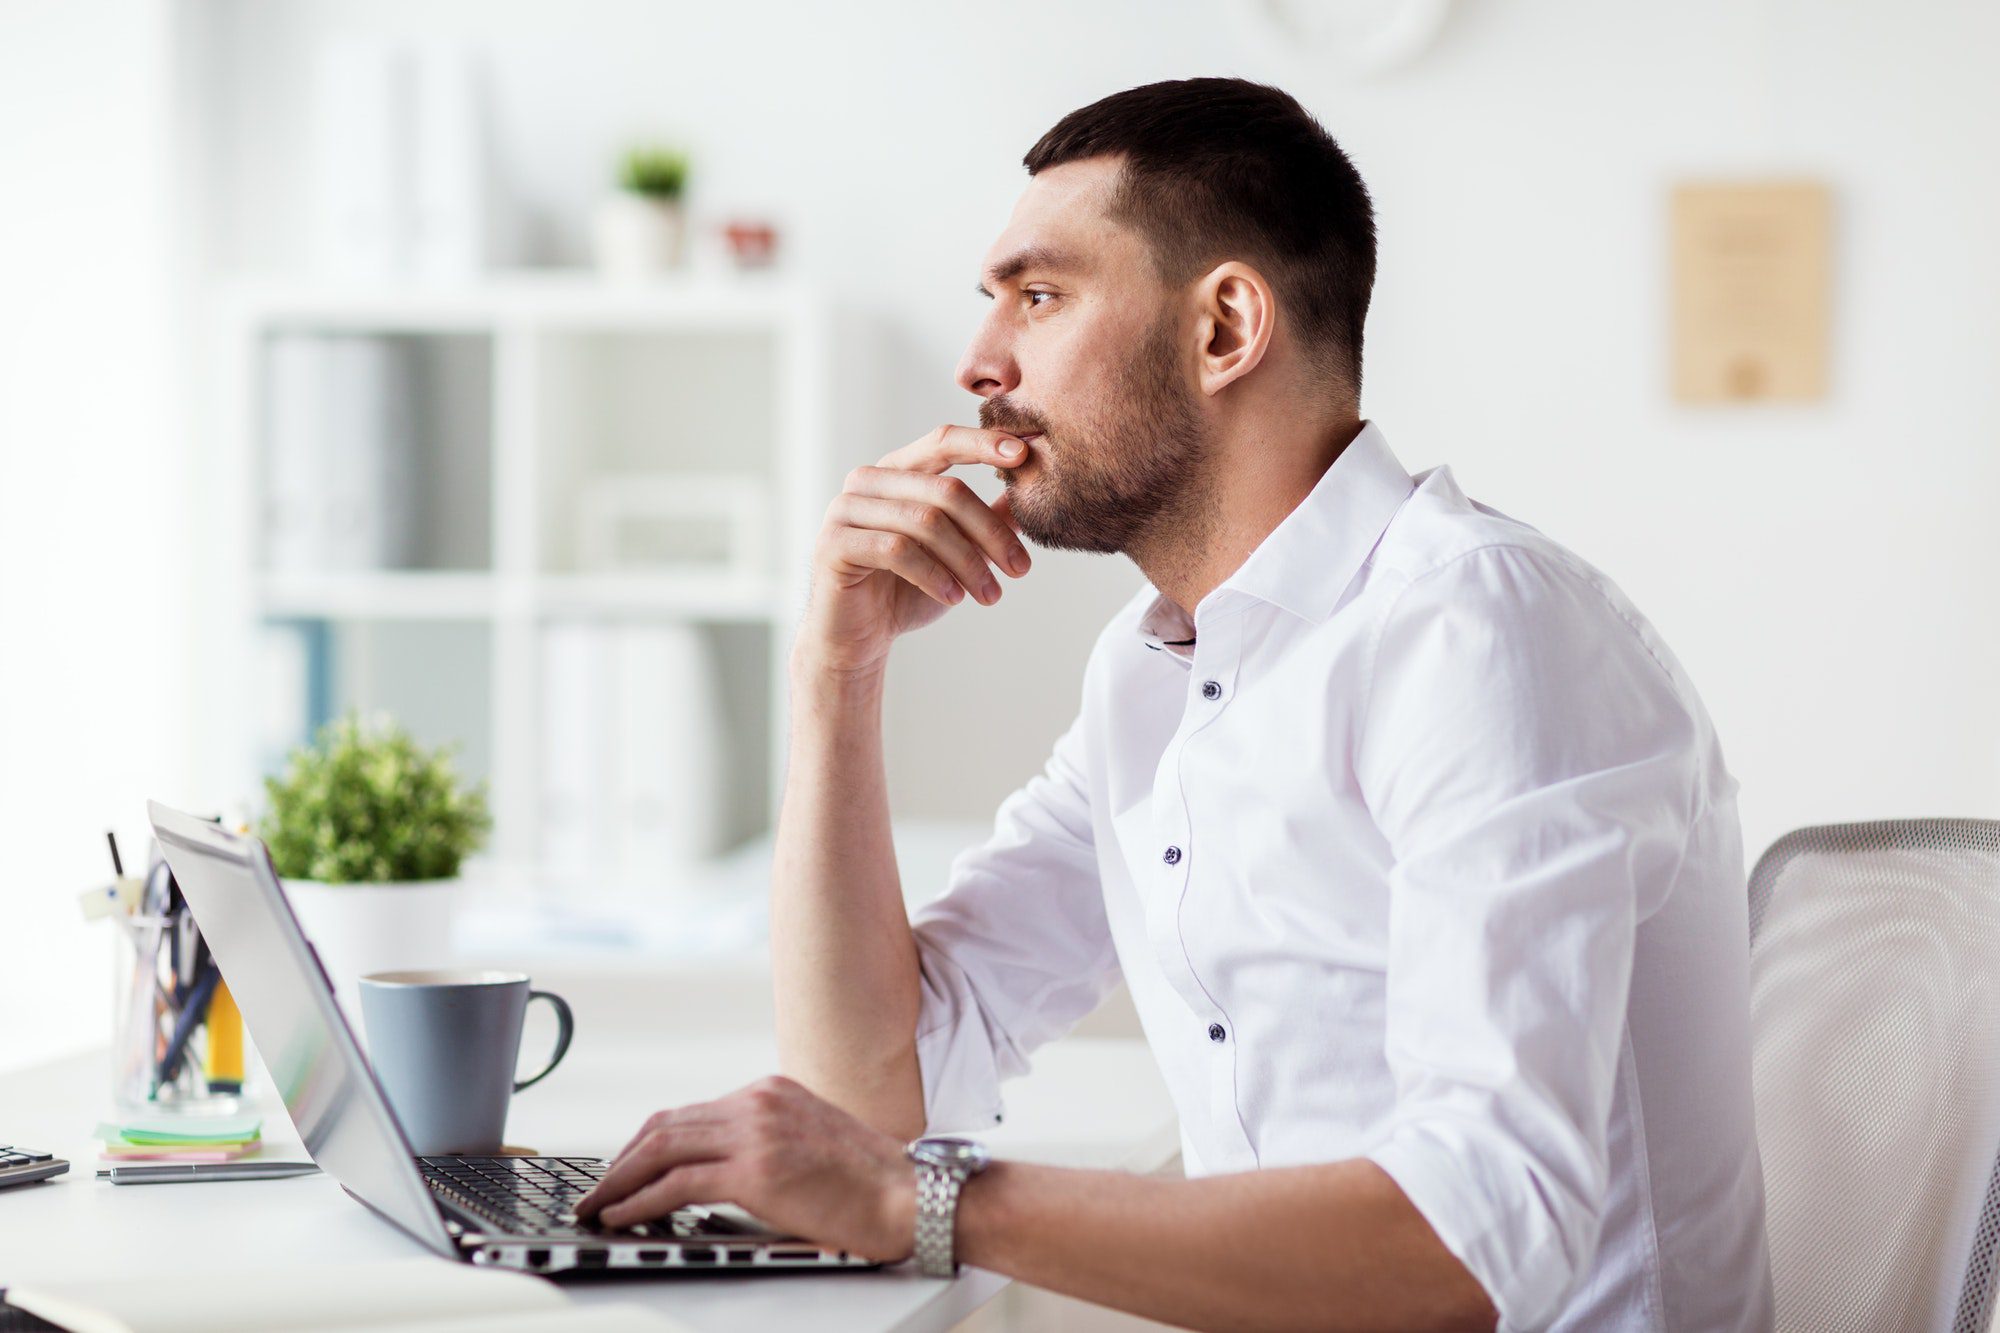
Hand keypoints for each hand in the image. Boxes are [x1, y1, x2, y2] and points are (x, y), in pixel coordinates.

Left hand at [573, 1075, 917, 1261]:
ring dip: (620, 1181)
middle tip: (596, 1189)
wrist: (913, 1195)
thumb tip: (721, 1176)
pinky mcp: (756, 1170)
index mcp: (772, 1092)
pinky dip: (640, 1200)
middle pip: (666, 1124)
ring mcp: (757, 1132)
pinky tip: (623, 1217)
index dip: (646, 1143)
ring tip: (597, 1206)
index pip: (689, 1112)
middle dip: (622, 1160)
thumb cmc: (873, 1183)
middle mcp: (759, 1102)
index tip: (624, 1168)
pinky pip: (677, 1183)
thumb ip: (769, 1144)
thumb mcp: (813, 1143)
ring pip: (661, 1148)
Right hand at [797, 425, 1032, 676]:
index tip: (1025, 455)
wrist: (857, 639)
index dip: (983, 443)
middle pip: (945, 490)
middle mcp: (867, 481)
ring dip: (968, 562)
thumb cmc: (906, 591)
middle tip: (1021, 570)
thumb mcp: (956, 554)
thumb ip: (985, 522)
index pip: (943, 442)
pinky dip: (934, 575)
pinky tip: (954, 598)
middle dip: (991, 532)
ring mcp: (845, 509)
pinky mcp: (833, 543)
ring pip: (926, 521)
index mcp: (897, 472)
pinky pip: (897, 549)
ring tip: (990, 595)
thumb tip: (1029, 493)